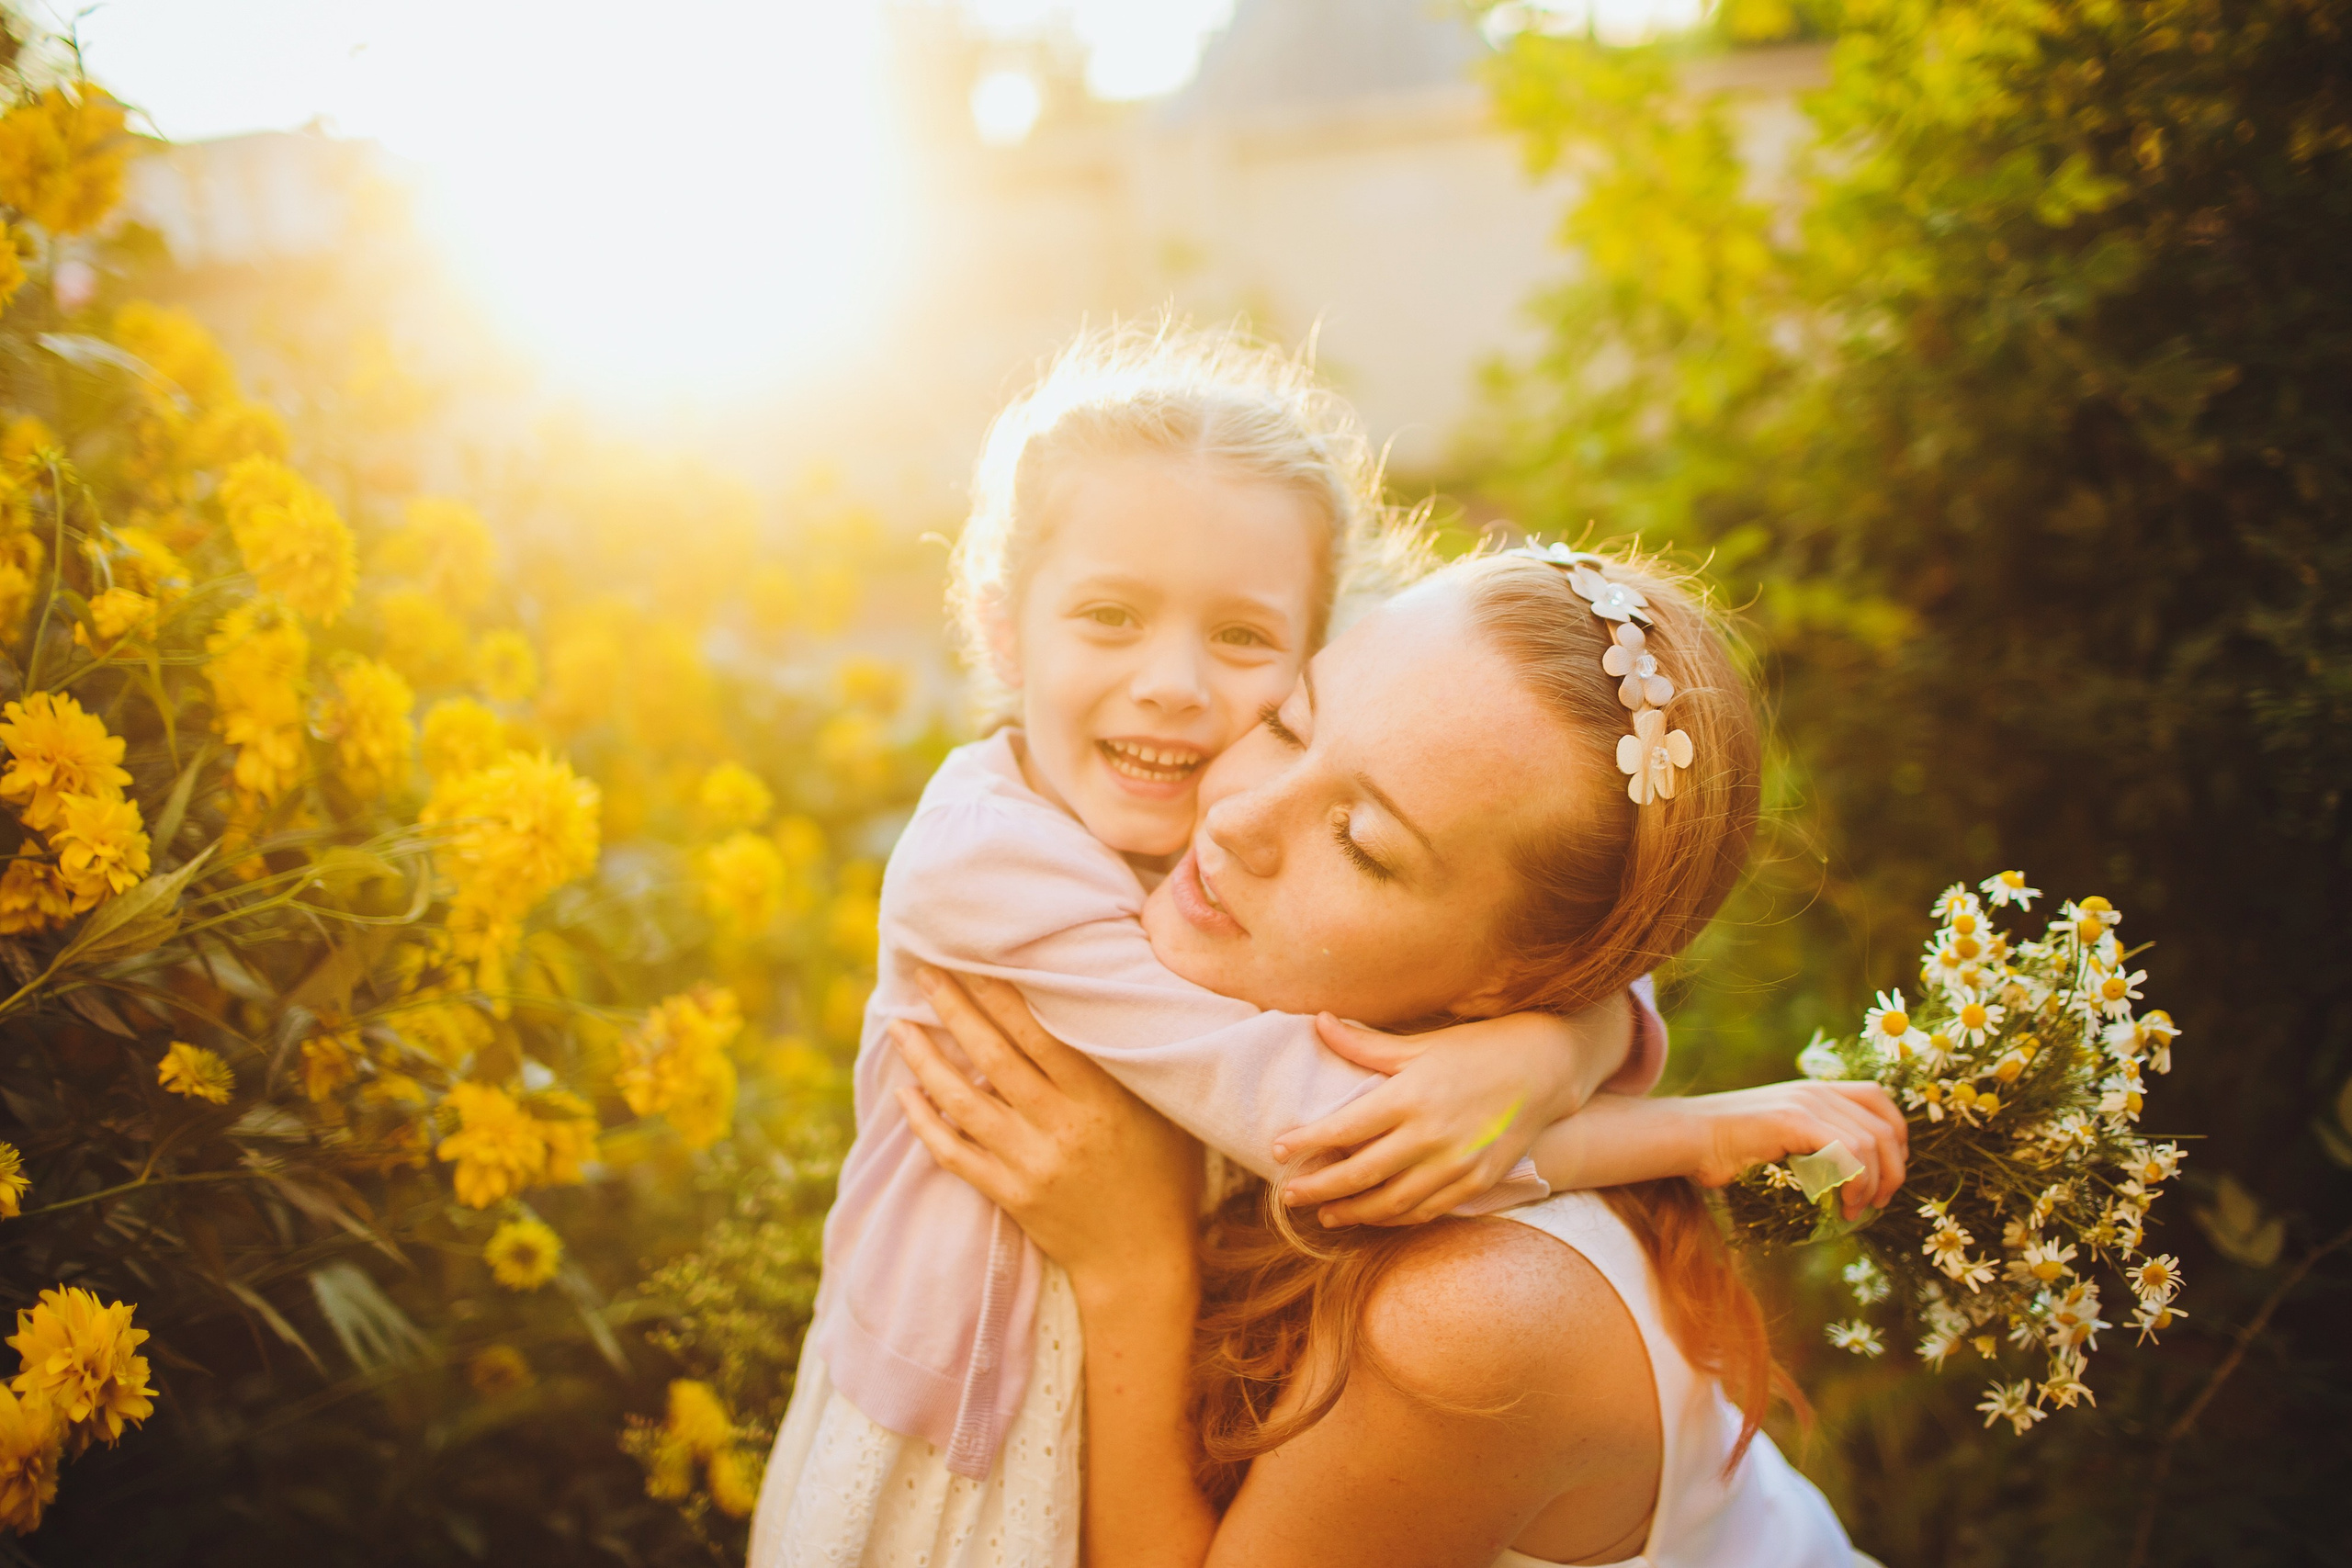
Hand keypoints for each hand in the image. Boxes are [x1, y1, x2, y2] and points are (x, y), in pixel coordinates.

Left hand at [893, 968, 1202, 1300]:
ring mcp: (1030, 1164)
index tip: (974, 960)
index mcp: (1100, 1100)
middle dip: (955, 1010)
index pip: (1039, 1035)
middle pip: (994, 1057)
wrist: (1142, 1262)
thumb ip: (1126, 1065)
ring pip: (964, 1102)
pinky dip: (926, 1122)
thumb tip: (1096, 1006)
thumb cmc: (1163, 1176)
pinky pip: (955, 1153)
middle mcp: (1061, 1127)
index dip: (1002, 995)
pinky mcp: (1009, 1195)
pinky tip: (905, 1093)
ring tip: (899, 1025)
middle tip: (924, 971)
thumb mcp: (1161, 1112)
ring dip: (926, 1060)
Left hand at [1270, 1001, 1630, 1229]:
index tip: (1278, 1151)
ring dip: (1352, 1212)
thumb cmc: (1478, 1049)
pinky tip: (1373, 1216)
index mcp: (1409, 1097)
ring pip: (1391, 1203)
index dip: (1307, 1143)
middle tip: (1288, 1195)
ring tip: (1325, 1212)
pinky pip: (1426, 1211)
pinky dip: (1394, 1218)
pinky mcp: (1476, 1183)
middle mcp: (1429, 1136)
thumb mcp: (1420, 1043)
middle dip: (1317, 1188)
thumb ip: (1365, 1044)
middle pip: (1359, 1175)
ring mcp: (1455, 1165)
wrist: (1545, 1068)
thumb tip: (1317, 1021)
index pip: (1343, 1130)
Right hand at [1678, 1080, 1909, 1218]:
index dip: (1897, 1136)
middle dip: (1894, 1170)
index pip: (1878, 1098)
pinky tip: (1845, 1204)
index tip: (1887, 1173)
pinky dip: (1857, 1182)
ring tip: (1856, 1210)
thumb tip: (1842, 1185)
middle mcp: (1816, 1091)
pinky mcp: (1795, 1120)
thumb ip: (1809, 1147)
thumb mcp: (1776, 1141)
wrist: (1686, 1136)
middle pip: (1885, 1125)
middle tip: (1877, 1203)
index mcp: (1814, 1091)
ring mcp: (1806, 1103)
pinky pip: (1849, 1151)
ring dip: (1875, 1183)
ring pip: (1872, 1142)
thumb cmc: (1723, 1148)